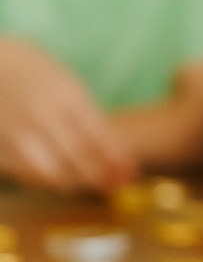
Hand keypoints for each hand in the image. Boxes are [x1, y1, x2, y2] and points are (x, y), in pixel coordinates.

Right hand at [0, 37, 134, 190]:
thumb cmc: (42, 76)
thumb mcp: (72, 87)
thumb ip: (92, 119)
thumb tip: (118, 154)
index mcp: (66, 97)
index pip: (96, 136)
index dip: (115, 159)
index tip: (131, 172)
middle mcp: (41, 115)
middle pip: (76, 157)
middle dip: (99, 176)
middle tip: (114, 184)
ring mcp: (16, 131)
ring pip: (50, 172)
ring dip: (73, 182)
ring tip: (87, 181)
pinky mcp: (0, 146)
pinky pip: (26, 173)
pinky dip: (46, 180)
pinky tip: (59, 177)